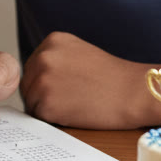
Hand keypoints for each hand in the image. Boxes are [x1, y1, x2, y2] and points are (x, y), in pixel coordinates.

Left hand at [20, 31, 151, 128]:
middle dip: (42, 95)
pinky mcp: (46, 103)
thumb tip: (34, 76)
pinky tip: (73, 114)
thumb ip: (55, 58)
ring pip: (31, 101)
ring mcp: (43, 80)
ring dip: (46, 108)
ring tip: (73, 106)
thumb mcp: (79, 52)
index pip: (33, 67)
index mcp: (52, 41)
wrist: (132, 92)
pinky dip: (52, 120)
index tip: (64, 88)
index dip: (45, 82)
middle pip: (28, 83)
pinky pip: (39, 117)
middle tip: (67, 101)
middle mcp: (44, 57)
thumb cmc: (111, 77)